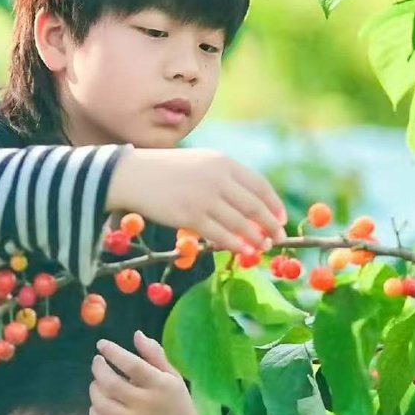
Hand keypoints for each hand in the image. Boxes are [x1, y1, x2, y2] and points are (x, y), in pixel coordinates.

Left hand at [90, 332, 204, 414]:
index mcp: (160, 386)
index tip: (101, 344)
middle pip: (111, 384)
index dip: (114, 353)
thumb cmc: (174, 399)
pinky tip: (100, 402)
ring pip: (101, 403)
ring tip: (99, 381)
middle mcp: (145, 405)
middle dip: (99, 368)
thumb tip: (137, 334)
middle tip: (98, 361)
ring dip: (94, 388)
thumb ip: (154, 354)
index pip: (133, 366)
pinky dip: (93, 410)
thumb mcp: (171, 374)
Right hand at [107, 148, 285, 253]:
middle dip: (270, 224)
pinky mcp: (190, 216)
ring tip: (263, 248)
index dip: (274, 204)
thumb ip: (224, 177)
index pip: (259, 185)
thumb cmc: (167, 171)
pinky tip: (244, 252)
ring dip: (256, 238)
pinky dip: (235, 245)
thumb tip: (249, 202)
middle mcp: (218, 179)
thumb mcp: (201, 163)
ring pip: (240, 223)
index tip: (281, 218)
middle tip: (279, 237)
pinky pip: (220, 234)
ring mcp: (204, 198)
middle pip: (254, 206)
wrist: (132, 175)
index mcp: (223, 162)